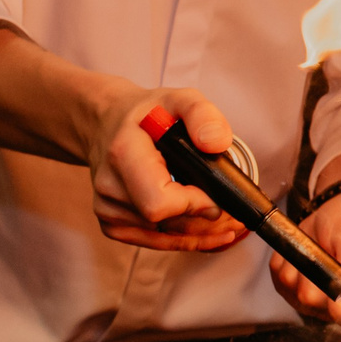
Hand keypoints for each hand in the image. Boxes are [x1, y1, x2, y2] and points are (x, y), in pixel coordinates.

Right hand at [87, 86, 247, 252]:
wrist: (109, 124)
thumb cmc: (146, 114)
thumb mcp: (179, 99)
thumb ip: (202, 115)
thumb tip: (216, 143)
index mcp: (123, 154)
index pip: (157, 202)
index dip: (192, 204)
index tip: (214, 197)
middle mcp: (109, 185)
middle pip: (163, 222)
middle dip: (203, 222)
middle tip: (233, 217)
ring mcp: (107, 208)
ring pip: (162, 237)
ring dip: (196, 234)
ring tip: (224, 224)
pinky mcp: (111, 223)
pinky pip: (153, 242)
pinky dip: (180, 239)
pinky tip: (202, 232)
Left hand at [271, 189, 340, 329]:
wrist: (337, 215)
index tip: (339, 289)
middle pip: (317, 305)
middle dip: (318, 275)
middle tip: (328, 251)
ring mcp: (314, 303)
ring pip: (295, 291)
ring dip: (303, 265)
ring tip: (318, 248)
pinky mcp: (291, 292)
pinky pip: (280, 279)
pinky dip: (288, 260)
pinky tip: (305, 250)